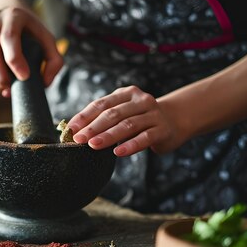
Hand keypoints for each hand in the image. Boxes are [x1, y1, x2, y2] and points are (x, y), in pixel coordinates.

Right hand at [0, 6, 63, 96]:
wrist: (7, 15)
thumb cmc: (30, 32)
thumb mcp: (47, 39)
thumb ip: (54, 60)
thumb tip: (45, 83)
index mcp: (14, 15)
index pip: (9, 37)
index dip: (15, 60)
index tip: (24, 77)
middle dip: (0, 76)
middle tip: (11, 88)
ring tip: (6, 86)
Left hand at [67, 86, 182, 155]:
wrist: (175, 120)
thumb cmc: (141, 118)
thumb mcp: (124, 112)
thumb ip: (104, 118)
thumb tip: (75, 131)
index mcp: (126, 94)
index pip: (102, 104)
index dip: (85, 116)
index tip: (71, 128)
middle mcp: (141, 101)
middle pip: (113, 114)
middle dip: (93, 127)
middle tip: (78, 139)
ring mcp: (153, 114)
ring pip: (128, 125)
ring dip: (109, 136)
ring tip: (93, 145)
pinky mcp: (163, 130)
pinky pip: (145, 138)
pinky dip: (131, 145)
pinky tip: (118, 152)